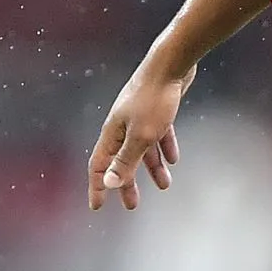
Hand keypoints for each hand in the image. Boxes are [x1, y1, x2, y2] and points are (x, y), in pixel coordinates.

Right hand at [86, 74, 185, 209]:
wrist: (172, 64)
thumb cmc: (154, 100)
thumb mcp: (141, 136)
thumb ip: (125, 160)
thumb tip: (108, 183)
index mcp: (112, 132)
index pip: (99, 165)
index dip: (97, 187)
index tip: (97, 206)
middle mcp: (122, 125)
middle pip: (121, 160)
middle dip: (127, 183)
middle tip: (132, 205)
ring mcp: (139, 116)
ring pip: (143, 149)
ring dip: (152, 168)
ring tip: (164, 185)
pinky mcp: (157, 109)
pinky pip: (159, 134)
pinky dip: (164, 148)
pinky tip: (174, 159)